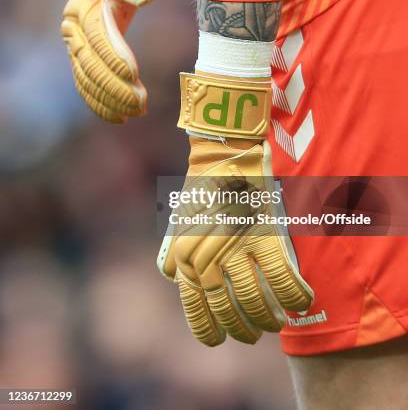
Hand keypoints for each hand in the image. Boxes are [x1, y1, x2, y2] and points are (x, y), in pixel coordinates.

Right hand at [61, 0, 157, 122]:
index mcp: (84, 5)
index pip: (98, 37)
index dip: (114, 57)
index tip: (134, 76)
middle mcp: (73, 28)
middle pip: (92, 64)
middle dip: (115, 87)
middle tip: (141, 104)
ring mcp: (73, 45)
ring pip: (87, 80)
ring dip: (110, 100)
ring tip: (136, 113)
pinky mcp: (79, 57)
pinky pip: (85, 85)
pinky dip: (99, 103)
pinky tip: (119, 117)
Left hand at [158, 134, 313, 345]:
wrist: (224, 157)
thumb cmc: (202, 192)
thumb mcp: (178, 224)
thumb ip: (175, 255)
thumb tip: (176, 281)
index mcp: (185, 258)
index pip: (196, 309)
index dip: (209, 331)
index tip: (220, 341)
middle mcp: (208, 258)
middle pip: (229, 311)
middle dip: (242, 330)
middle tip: (252, 334)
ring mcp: (238, 249)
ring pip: (256, 302)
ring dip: (269, 320)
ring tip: (275, 323)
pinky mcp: (265, 236)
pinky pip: (284, 280)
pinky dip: (295, 296)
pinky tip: (302, 303)